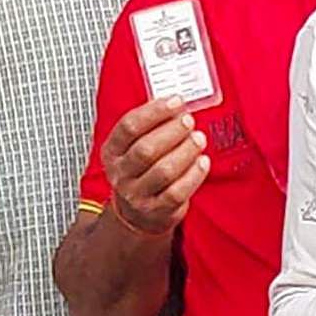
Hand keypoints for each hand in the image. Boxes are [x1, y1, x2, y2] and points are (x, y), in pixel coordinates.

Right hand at [99, 94, 205, 236]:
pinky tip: (202, 162)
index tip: (176, 101)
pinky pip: (177, 192)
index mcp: (112, 151)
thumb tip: (177, 106)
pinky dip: (194, 175)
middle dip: (172, 131)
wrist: (137, 213)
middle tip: (189, 121)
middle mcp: (121, 173)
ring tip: (198, 139)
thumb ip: (151, 126)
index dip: (154, 111)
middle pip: (146, 149)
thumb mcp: (134, 146)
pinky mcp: (157, 210)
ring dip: (186, 151)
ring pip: (164, 171)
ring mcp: (137, 194)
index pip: (129, 127)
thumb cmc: (141, 171)